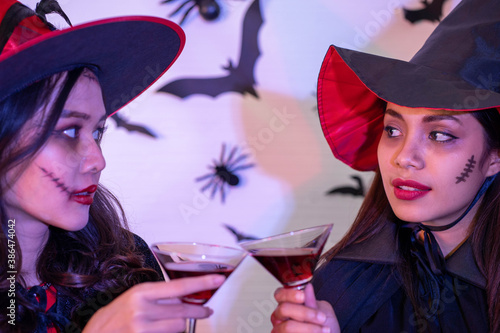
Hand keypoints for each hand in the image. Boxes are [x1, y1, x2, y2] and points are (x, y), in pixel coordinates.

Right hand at [82, 274, 224, 332]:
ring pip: (179, 326)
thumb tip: (182, 297)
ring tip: (173, 323)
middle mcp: (142, 309)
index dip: (202, 282)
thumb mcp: (132, 299)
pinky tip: (162, 330)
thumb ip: (156, 297)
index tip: (218, 279)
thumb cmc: (111, 319)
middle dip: (198, 310)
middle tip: (206, 309)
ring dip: (180, 325)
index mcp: (141, 293)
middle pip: (183, 310)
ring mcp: (143, 328)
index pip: (179, 286)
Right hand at [271, 283, 339, 332]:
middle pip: (283, 309)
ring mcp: (281, 330)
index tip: (303, 296)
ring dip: (309, 328)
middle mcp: (281, 317)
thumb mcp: (322, 311)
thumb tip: (307, 287)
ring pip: (288, 326)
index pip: (280, 294)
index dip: (289, 294)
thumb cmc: (325, 325)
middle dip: (304, 313)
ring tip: (324, 330)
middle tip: (321, 317)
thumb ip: (312, 302)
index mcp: (288, 304)